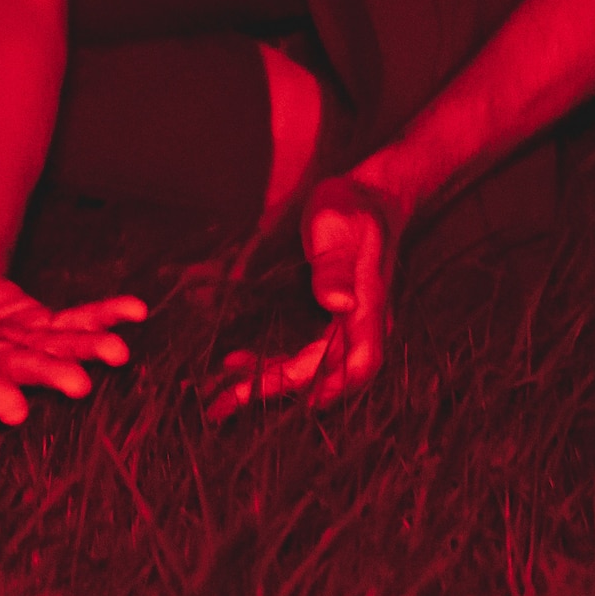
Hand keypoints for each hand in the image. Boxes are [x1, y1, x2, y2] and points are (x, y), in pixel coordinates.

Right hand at [0, 243, 145, 426]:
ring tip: (119, 353)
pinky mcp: (34, 321)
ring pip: (52, 345)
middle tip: (80, 387)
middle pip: (17, 362)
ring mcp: (12, 337)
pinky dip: (103, 314)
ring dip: (85, 348)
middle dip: (47, 373)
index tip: (15, 410)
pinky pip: (74, 318)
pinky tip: (136, 313)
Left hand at [206, 175, 404, 419]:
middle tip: (229, 397)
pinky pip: (303, 351)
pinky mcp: (329, 317)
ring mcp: (344, 322)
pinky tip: (240, 359)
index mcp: (368, 305)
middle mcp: (359, 323)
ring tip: (226, 386)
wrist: (367, 196)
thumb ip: (336, 264)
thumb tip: (338, 302)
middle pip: (326, 374)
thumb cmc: (352, 206)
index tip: (291, 400)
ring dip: (271, 381)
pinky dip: (273, 362)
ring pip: (311, 367)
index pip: (359, 364)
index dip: (328, 387)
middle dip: (279, 389)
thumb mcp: (338, 225)